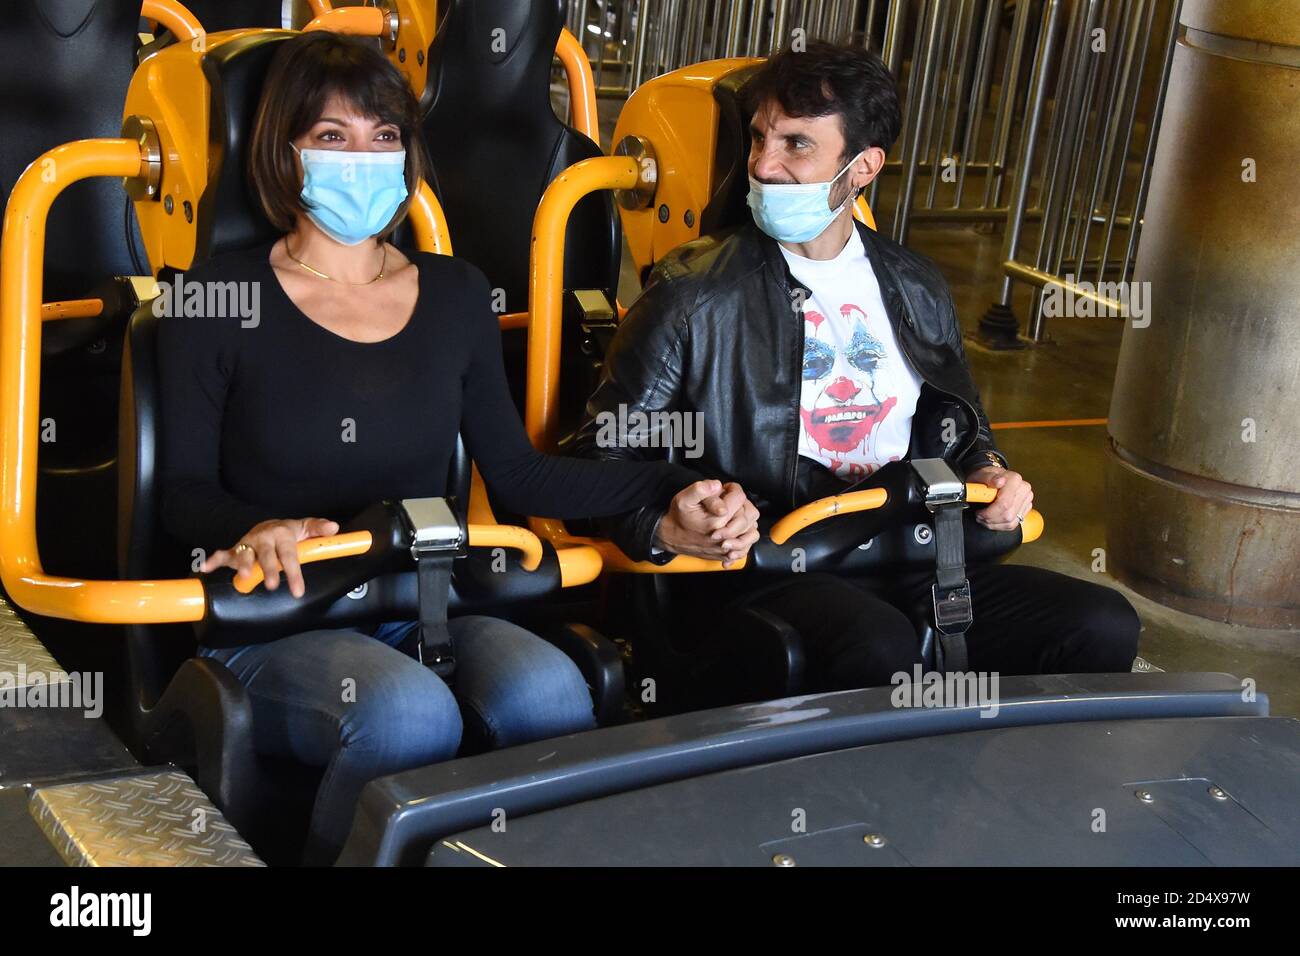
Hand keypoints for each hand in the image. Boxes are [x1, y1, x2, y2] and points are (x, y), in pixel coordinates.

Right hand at [201, 517, 339, 597]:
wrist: (268, 526)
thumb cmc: (289, 532)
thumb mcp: (306, 528)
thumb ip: (318, 529)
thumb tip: (334, 528)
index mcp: (282, 534)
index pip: (290, 555)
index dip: (294, 573)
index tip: (298, 591)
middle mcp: (264, 538)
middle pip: (266, 556)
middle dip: (268, 570)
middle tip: (272, 585)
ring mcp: (248, 544)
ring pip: (244, 554)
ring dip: (242, 565)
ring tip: (242, 577)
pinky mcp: (235, 550)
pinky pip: (222, 554)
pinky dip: (213, 560)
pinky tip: (206, 567)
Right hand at [655, 480, 759, 567]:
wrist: (672, 537)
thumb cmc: (679, 517)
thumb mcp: (684, 498)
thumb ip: (701, 489)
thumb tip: (717, 486)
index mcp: (717, 520)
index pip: (740, 498)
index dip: (733, 489)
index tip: (726, 489)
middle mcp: (726, 535)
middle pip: (750, 514)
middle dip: (742, 504)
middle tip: (729, 502)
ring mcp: (727, 547)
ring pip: (752, 531)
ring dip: (747, 520)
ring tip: (735, 515)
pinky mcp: (726, 554)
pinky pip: (747, 547)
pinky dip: (745, 538)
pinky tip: (736, 531)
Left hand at [967, 465, 1032, 531]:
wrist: (991, 479)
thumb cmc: (985, 478)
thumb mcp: (980, 475)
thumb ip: (988, 477)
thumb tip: (999, 481)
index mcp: (1014, 479)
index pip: (1004, 503)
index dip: (989, 512)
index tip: (979, 512)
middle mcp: (1024, 489)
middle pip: (1007, 514)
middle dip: (990, 518)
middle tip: (979, 515)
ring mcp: (1026, 500)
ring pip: (1010, 521)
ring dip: (993, 523)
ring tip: (983, 517)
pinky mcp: (1025, 509)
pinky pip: (1013, 524)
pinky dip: (999, 525)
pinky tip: (991, 520)